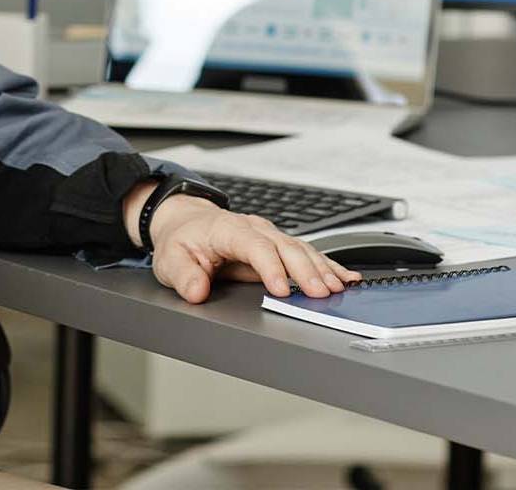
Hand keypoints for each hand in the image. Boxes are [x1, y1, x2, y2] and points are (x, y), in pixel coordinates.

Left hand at [125, 184, 359, 302]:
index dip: (270, 267)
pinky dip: (328, 265)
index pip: (254, 246)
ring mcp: (268, 235)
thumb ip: (183, 276)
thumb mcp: (170, 260)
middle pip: (285, 246)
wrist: (186, 222)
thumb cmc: (181, 241)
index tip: (282, 289)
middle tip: (321, 293)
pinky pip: (306, 253)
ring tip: (338, 288)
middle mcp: (253, 228)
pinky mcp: (277, 244)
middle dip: (305, 270)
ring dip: (321, 269)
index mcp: (228, 229)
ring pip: (300, 249)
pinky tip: (345, 277)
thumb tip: (197, 290)